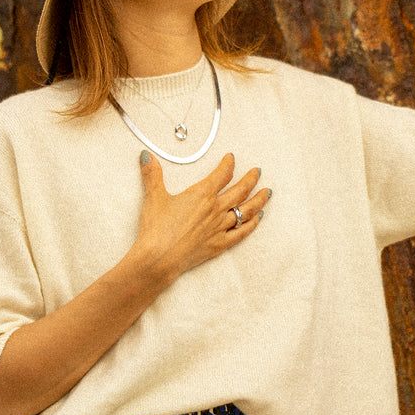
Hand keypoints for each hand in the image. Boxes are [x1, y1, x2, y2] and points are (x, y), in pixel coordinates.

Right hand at [133, 151, 269, 282]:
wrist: (158, 258)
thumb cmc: (156, 228)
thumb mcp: (153, 197)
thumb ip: (152, 174)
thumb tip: (146, 156)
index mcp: (202, 194)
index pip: (222, 174)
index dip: (228, 164)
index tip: (231, 158)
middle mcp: (216, 209)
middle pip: (240, 190)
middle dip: (251, 178)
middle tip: (258, 171)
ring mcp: (220, 227)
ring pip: (246, 210)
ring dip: (259, 200)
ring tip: (267, 193)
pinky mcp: (219, 244)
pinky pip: (242, 232)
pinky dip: (252, 224)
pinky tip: (258, 219)